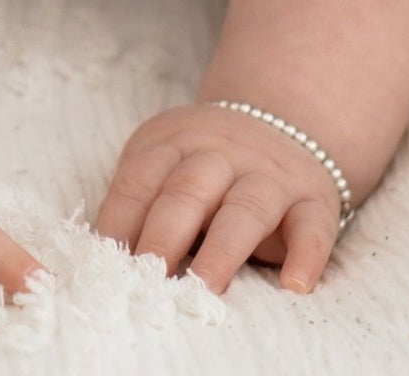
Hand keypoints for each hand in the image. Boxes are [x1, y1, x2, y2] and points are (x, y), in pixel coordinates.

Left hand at [92, 102, 346, 294]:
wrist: (282, 122)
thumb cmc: (206, 165)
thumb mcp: (167, 164)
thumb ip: (140, 203)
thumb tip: (96, 260)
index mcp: (175, 143)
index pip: (140, 179)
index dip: (120, 219)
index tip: (104, 260)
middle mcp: (222, 154)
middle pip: (189, 190)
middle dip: (165, 233)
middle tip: (147, 274)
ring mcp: (269, 176)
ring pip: (246, 209)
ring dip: (224, 248)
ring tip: (206, 287)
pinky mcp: (312, 200)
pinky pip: (313, 226)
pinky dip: (307, 255)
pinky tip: (295, 285)